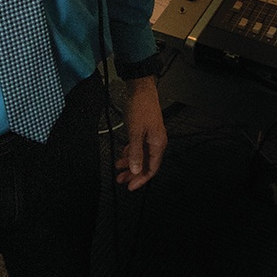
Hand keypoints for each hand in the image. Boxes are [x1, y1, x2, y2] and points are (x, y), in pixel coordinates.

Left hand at [114, 76, 166, 190]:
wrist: (141, 90)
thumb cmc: (140, 108)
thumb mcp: (135, 132)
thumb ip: (135, 152)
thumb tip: (135, 170)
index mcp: (158, 144)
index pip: (151, 169)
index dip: (141, 179)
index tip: (130, 186)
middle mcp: (156, 142)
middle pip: (146, 164)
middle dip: (133, 173)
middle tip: (121, 180)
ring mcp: (151, 137)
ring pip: (141, 157)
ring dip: (130, 164)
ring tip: (118, 169)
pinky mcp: (145, 132)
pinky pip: (139, 148)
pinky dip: (131, 153)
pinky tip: (123, 156)